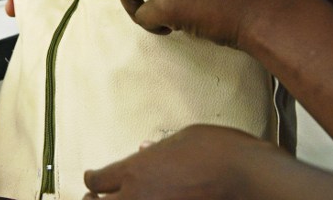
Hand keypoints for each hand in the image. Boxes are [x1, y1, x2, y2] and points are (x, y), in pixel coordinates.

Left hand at [82, 125, 274, 199]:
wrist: (242, 174)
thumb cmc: (215, 150)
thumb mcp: (181, 139)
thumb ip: (158, 148)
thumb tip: (145, 147)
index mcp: (134, 170)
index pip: (95, 181)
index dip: (92, 180)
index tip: (92, 179)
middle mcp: (136, 197)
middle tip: (90, 199)